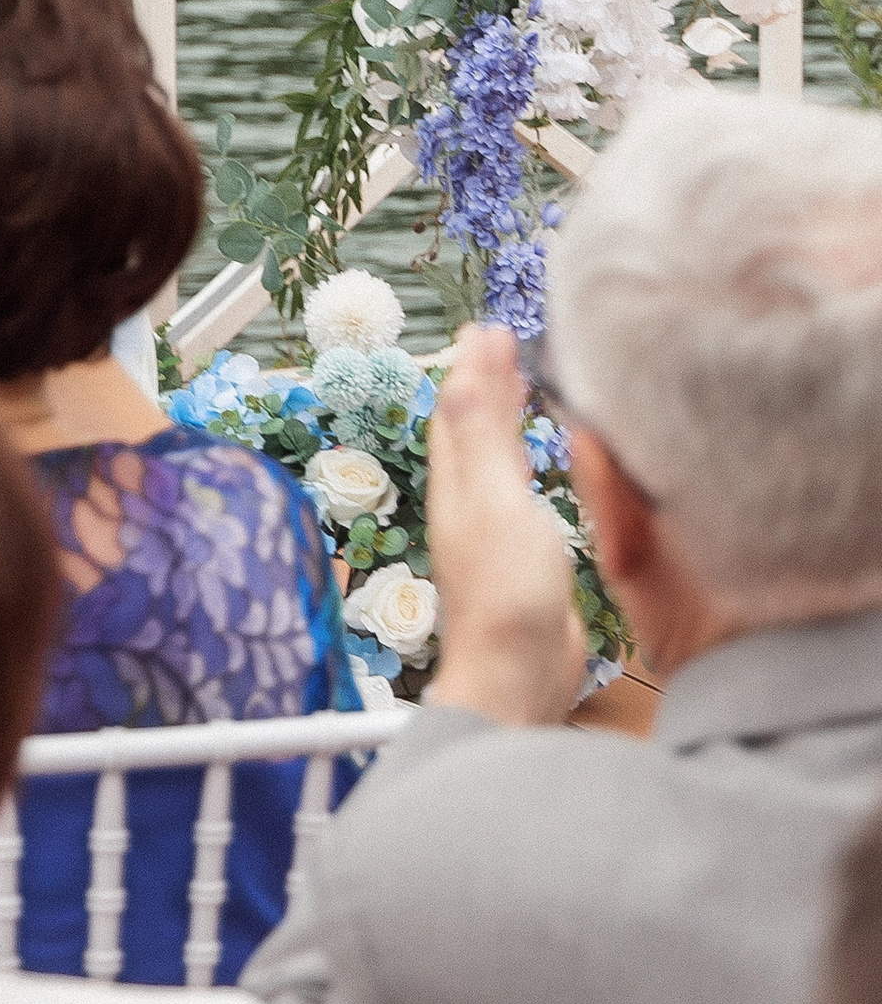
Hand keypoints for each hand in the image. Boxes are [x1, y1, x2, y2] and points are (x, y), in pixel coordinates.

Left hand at [422, 322, 585, 726]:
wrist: (518, 676)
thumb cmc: (505, 596)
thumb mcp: (496, 500)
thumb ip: (482, 436)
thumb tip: (461, 368)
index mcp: (457, 483)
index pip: (458, 408)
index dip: (471, 366)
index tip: (486, 327)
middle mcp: (468, 501)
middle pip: (471, 426)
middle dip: (483, 381)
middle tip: (498, 342)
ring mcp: (493, 529)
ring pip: (493, 456)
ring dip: (504, 416)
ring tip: (521, 385)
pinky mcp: (522, 555)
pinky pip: (520, 489)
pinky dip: (528, 459)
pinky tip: (546, 463)